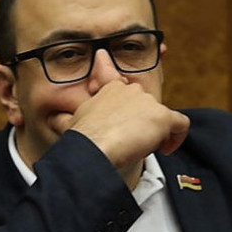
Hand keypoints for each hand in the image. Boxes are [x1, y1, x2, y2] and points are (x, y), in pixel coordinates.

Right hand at [48, 80, 189, 170]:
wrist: (95, 148)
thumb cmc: (82, 140)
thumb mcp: (70, 122)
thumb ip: (66, 117)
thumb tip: (51, 119)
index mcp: (110, 89)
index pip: (120, 82)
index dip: (123, 95)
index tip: (123, 100)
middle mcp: (130, 90)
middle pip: (145, 104)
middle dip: (141, 121)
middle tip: (132, 139)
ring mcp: (148, 102)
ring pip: (161, 116)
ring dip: (156, 132)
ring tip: (144, 147)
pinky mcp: (163, 117)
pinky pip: (180, 124)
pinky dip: (177, 137)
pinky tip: (166, 149)